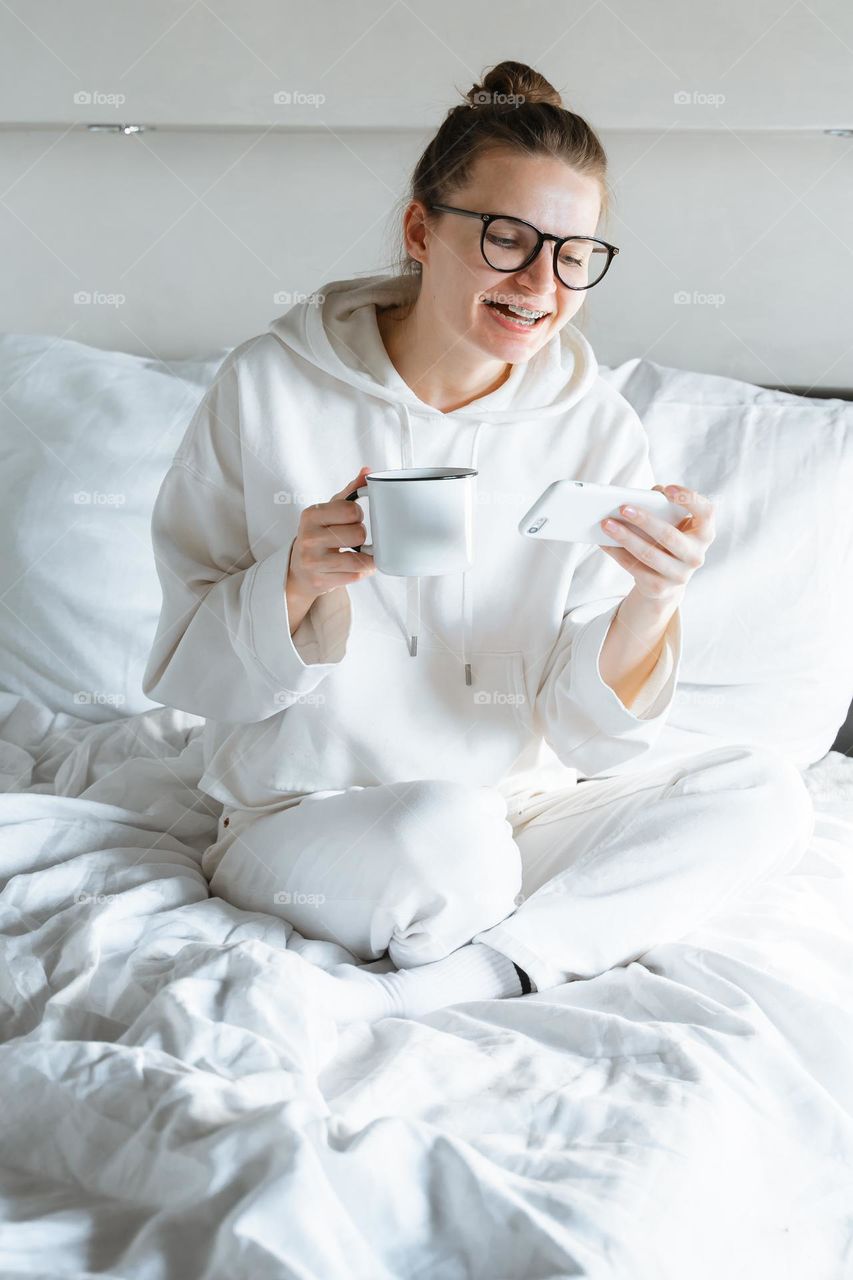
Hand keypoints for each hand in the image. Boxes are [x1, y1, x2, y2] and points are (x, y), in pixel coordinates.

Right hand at [287, 466, 376, 602]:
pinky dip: (363, 571)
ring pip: (358, 559)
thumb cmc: (319, 534)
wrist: (299, 568)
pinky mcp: (320, 580)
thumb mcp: (329, 510)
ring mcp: (313, 561)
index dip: (358, 514)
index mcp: (311, 515)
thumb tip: (367, 471)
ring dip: (367, 557)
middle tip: (354, 537)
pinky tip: (358, 565)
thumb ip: (349, 492)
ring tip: (362, 553)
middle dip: (361, 536)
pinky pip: (355, 575)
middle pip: (358, 534)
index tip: (353, 518)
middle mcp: (309, 538)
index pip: (352, 510)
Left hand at [599, 483, 714, 603]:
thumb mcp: (673, 523)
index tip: (668, 489)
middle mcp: (696, 555)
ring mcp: (680, 575)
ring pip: (649, 554)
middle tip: (622, 507)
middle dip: (644, 520)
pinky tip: (604, 542)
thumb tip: (636, 500)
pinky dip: (617, 553)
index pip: (706, 512)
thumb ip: (663, 506)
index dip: (690, 499)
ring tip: (606, 524)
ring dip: (625, 537)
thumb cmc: (669, 539)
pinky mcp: (660, 587)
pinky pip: (634, 568)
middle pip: (669, 536)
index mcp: (704, 533)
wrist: (667, 579)